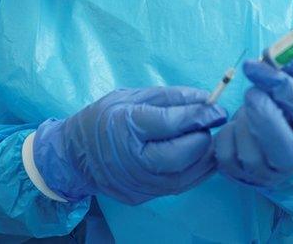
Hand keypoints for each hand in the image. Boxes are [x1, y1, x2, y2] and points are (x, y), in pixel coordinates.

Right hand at [33, 86, 226, 204]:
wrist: (74, 156)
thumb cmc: (104, 118)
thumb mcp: (131, 96)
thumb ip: (170, 97)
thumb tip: (206, 99)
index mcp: (125, 126)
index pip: (169, 124)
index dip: (198, 116)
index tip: (217, 108)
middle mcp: (130, 159)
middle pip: (178, 156)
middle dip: (201, 139)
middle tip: (210, 124)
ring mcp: (136, 183)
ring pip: (183, 176)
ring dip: (204, 157)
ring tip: (208, 138)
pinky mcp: (142, 196)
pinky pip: (178, 186)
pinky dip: (195, 172)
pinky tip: (201, 156)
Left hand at [215, 52, 292, 187]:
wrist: (283, 138)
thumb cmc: (291, 102)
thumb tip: (273, 53)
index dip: (279, 84)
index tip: (254, 63)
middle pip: (282, 145)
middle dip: (261, 114)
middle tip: (250, 92)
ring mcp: (272, 173)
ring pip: (250, 152)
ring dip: (242, 123)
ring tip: (248, 111)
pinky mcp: (245, 179)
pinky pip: (227, 156)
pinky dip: (226, 136)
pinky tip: (237, 130)